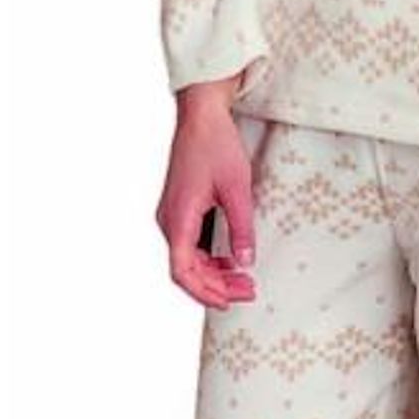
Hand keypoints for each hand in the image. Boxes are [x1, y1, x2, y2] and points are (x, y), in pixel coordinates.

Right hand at [157, 78, 257, 309]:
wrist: (201, 117)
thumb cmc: (215, 146)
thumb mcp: (237, 189)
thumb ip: (242, 228)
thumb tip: (245, 263)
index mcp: (178, 218)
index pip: (183, 270)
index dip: (204, 292)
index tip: (227, 302)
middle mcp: (169, 221)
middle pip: (187, 270)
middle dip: (217, 286)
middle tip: (249, 292)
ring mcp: (172, 216)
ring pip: (189, 260)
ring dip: (214, 274)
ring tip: (245, 282)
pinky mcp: (180, 211)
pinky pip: (191, 245)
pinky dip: (210, 259)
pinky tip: (231, 262)